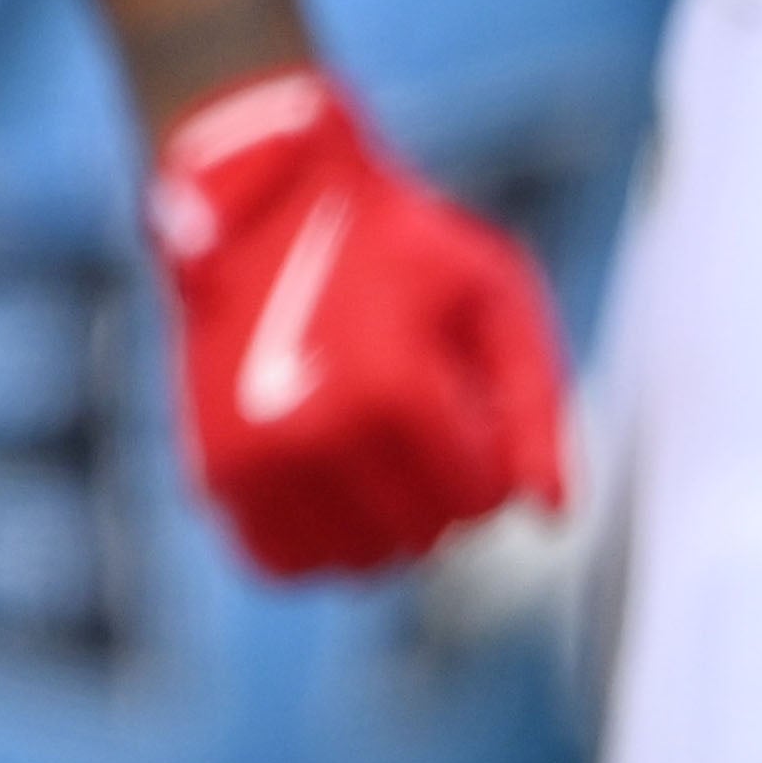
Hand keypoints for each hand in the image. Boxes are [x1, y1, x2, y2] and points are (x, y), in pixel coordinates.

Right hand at [142, 63, 565, 575]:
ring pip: (353, 562)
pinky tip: (323, 486)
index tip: (460, 400)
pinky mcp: (212, 467)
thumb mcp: (495, 295)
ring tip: (369, 448)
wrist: (263, 199)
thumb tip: (549, 519)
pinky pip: (277, 562)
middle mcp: (320, 435)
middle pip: (422, 537)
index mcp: (396, 393)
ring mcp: (255, 456)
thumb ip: (538, 408)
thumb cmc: (392, 241)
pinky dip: (310, 543)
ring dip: (377, 523)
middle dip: (437, 491)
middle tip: (416, 421)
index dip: (487, 456)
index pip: (480, 501)